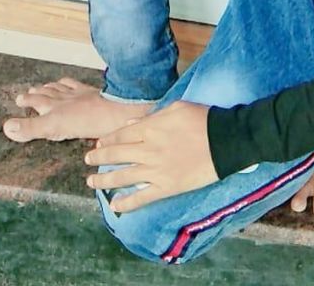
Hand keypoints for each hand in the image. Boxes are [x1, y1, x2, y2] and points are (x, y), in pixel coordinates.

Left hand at [84, 101, 218, 213]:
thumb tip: (130, 124)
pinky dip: (126, 203)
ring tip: (91, 181)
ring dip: (103, 179)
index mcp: (151, 128)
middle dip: (98, 157)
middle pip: (116, 154)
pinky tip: (114, 206)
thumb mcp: (177, 108)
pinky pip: (142, 198)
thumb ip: (152, 116)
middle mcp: (149, 149)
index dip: (107, 139)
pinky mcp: (166, 187)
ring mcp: (156, 170)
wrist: (225, 140)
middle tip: (88, 160)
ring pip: (123, 177)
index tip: (97, 143)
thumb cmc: (203, 119)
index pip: (121, 134)